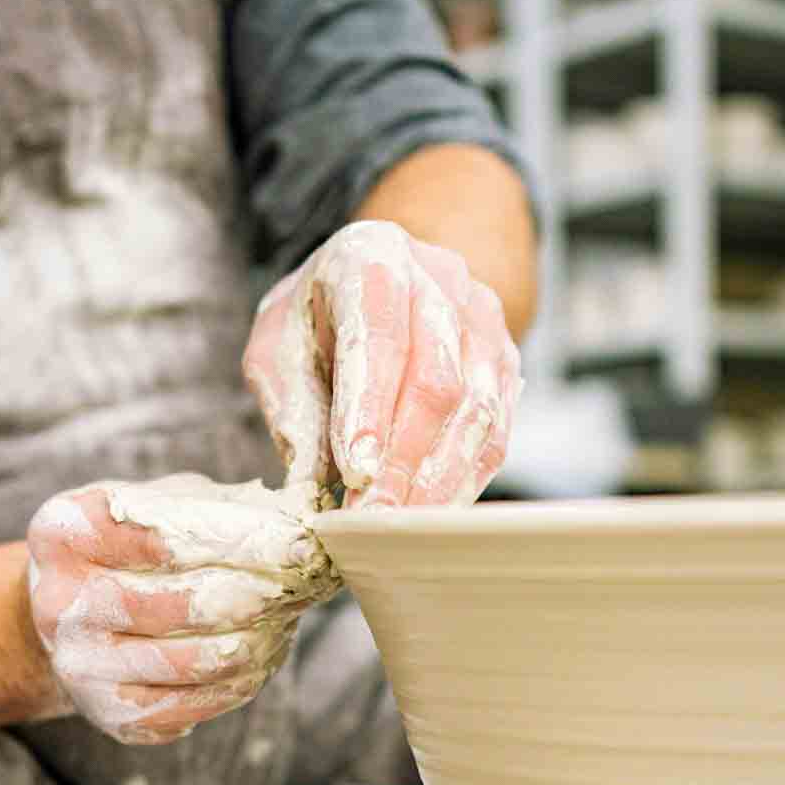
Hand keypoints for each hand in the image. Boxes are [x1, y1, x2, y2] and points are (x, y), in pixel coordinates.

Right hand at [25, 474, 337, 744]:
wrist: (68, 614)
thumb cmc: (129, 546)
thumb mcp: (158, 503)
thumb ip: (219, 507)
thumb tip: (301, 521)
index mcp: (66, 532)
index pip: (168, 538)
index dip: (244, 541)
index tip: (301, 543)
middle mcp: (61, 602)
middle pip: (188, 603)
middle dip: (264, 592)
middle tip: (308, 581)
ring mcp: (82, 665)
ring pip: (200, 660)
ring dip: (263, 639)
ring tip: (288, 615)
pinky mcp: (110, 714)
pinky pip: (199, 704)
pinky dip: (245, 679)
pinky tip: (262, 652)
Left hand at [242, 219, 522, 508]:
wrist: (381, 272)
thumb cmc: (317, 316)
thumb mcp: (278, 346)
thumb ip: (291, 406)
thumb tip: (313, 485)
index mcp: (370, 258)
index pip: (378, 337)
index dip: (369, 409)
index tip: (355, 473)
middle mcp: (438, 279)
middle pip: (437, 379)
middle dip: (405, 460)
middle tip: (374, 519)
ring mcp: (483, 318)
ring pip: (477, 409)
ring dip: (439, 479)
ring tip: (403, 527)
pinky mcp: (506, 358)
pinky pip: (498, 428)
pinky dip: (466, 477)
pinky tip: (435, 512)